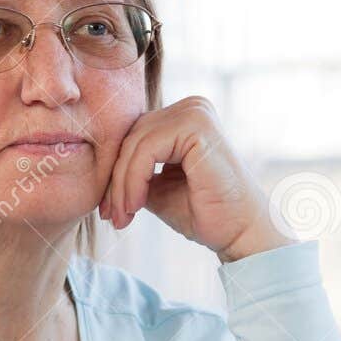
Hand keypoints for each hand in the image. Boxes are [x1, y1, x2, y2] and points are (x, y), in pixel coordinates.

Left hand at [100, 96, 295, 261]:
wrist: (239, 233)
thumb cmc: (204, 213)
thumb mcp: (159, 188)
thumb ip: (135, 171)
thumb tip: (101, 170)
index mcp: (184, 117)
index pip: (134, 136)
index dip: (115, 172)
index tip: (109, 210)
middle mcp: (192, 107)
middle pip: (131, 136)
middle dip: (115, 180)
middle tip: (112, 216)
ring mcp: (196, 112)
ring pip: (135, 143)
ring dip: (122, 185)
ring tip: (123, 216)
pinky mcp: (197, 125)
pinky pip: (147, 148)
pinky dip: (133, 179)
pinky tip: (136, 206)